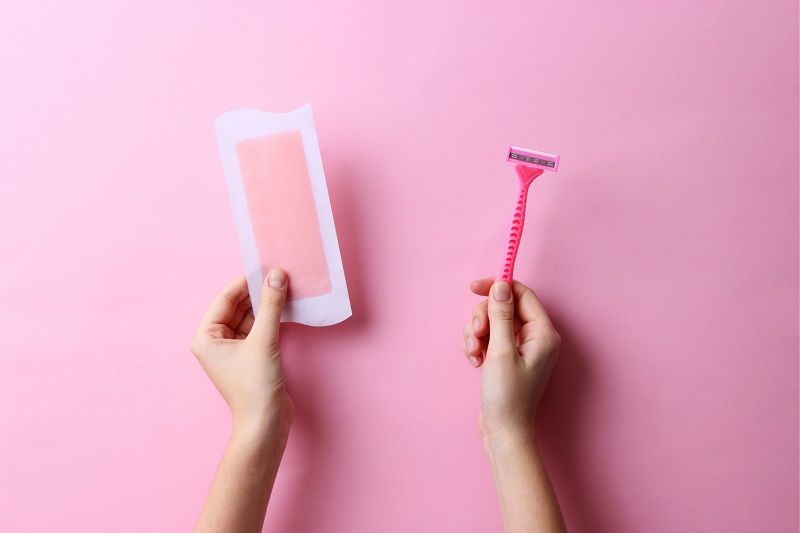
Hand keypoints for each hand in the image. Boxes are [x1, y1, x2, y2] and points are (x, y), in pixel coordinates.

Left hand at [190, 269, 292, 436]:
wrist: (266, 423)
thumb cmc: (255, 386)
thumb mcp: (263, 340)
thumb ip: (271, 306)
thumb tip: (277, 276)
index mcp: (206, 337)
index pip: (225, 299)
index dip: (245, 282)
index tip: (264, 267)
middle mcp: (215, 342)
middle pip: (237, 306)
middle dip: (257, 292)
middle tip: (278, 275)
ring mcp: (233, 350)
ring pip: (249, 317)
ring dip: (266, 305)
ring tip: (284, 287)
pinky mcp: (250, 357)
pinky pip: (258, 329)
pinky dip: (270, 319)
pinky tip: (284, 307)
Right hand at [463, 278, 559, 441]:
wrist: (503, 431)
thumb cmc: (507, 397)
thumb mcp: (500, 352)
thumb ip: (501, 315)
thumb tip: (500, 285)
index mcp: (542, 333)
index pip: (521, 294)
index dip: (497, 287)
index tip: (473, 287)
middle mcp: (534, 337)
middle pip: (504, 306)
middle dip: (483, 317)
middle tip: (476, 335)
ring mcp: (520, 347)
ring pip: (493, 321)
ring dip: (477, 333)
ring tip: (474, 354)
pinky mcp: (506, 356)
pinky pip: (489, 336)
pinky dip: (477, 344)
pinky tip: (475, 361)